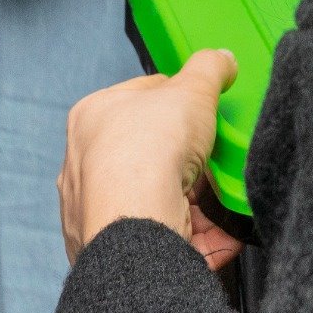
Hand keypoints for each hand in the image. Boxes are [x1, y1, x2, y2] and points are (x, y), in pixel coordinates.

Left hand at [59, 48, 238, 264]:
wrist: (136, 223)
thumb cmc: (148, 149)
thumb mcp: (191, 89)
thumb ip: (209, 69)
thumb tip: (222, 59)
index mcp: (91, 119)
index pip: (140, 101)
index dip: (178, 102)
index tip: (204, 111)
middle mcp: (86, 167)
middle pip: (153, 156)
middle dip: (191, 162)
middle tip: (218, 160)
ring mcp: (98, 213)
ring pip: (160, 202)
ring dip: (198, 205)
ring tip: (226, 202)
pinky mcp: (118, 253)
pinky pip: (166, 241)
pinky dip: (200, 239)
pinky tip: (226, 236)